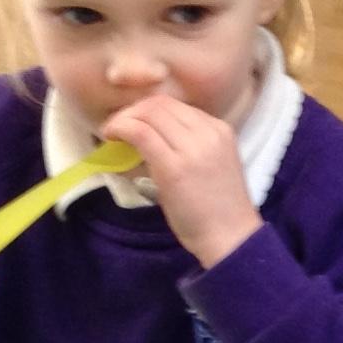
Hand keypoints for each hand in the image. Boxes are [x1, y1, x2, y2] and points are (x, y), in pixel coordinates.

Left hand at [101, 93, 262, 268]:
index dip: (148, 110)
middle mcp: (208, 132)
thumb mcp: (212, 165)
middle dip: (133, 110)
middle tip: (117, 127)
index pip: (176, 105)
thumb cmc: (219, 211)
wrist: (231, 238)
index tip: (134, 123)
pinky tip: (111, 137)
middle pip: (161, 104)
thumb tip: (152, 137)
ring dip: (124, 118)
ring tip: (112, 133)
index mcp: (220, 130)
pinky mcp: (174, 166)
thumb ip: (190, 147)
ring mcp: (192, 148)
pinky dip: (120, 128)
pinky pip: (140, 132)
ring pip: (149, 113)